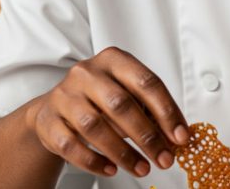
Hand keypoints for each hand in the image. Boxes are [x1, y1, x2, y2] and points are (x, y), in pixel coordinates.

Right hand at [24, 47, 189, 177]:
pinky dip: (94, 161)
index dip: (167, 111)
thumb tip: (177, 137)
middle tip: (165, 159)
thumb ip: (151, 110)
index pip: (146, 82)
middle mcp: (87, 72)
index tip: (181, 137)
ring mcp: (65, 96)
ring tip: (143, 169)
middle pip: (121, 105)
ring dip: (123, 153)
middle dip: (147, 136)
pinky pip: (71, 145)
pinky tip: (112, 170)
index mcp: (114, 60)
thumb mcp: (127, 94)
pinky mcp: (48, 120)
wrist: (54, 107)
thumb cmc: (100, 99)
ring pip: (95, 126)